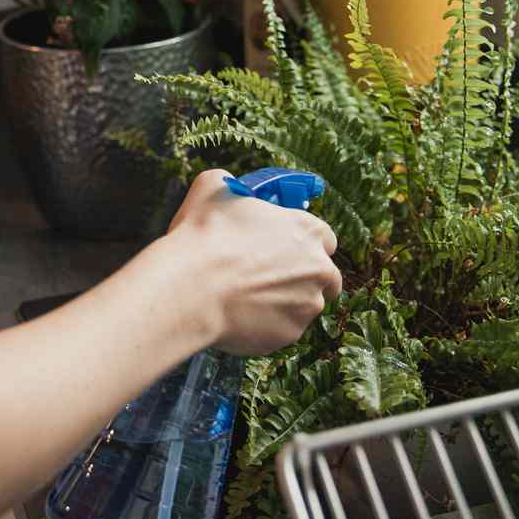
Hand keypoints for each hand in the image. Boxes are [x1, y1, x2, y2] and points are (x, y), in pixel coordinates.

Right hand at [164, 169, 340, 355]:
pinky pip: (282, 330)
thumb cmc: (204, 237)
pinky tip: (239, 316)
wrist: (191, 290)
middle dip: (306, 278)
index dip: (305, 244)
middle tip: (272, 278)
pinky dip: (267, 326)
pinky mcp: (290, 335)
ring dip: (285, 303)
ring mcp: (307, 306)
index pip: (325, 239)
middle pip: (326, 277)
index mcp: (308, 231)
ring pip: (304, 306)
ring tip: (247, 299)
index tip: (286, 248)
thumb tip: (225, 182)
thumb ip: (229, 182)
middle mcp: (319, 269)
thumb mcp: (213, 188)